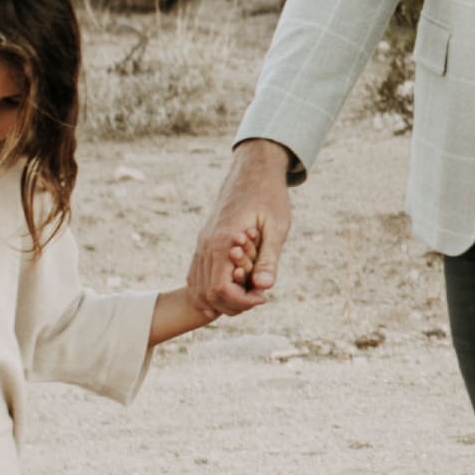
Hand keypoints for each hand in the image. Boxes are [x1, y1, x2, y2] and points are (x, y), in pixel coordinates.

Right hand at [197, 141, 294, 314]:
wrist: (253, 170)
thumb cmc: (269, 196)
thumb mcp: (277, 227)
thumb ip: (268, 258)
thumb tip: (263, 287)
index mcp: (223, 241)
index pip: (220, 289)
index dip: (241, 302)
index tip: (263, 297)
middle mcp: (206, 244)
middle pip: (206, 294)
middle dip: (232, 305)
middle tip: (257, 298)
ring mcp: (202, 243)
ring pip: (197, 287)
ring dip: (221, 299)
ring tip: (248, 294)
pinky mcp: (204, 242)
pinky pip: (197, 274)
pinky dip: (211, 289)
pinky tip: (235, 287)